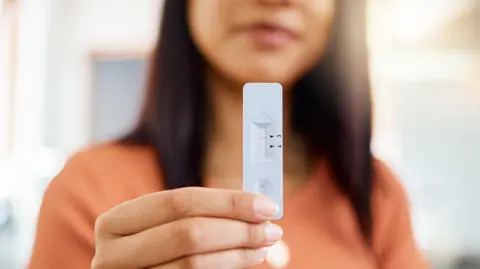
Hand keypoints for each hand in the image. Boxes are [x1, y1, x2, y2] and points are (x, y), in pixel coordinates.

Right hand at [91, 187, 282, 268]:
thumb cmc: (151, 250)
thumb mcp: (160, 227)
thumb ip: (198, 213)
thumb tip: (255, 207)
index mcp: (115, 223)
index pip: (179, 202)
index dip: (228, 202)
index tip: (266, 205)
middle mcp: (112, 255)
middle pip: (189, 233)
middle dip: (238, 229)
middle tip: (271, 228)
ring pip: (194, 264)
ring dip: (238, 253)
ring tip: (264, 245)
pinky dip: (226, 268)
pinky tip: (244, 260)